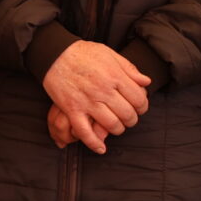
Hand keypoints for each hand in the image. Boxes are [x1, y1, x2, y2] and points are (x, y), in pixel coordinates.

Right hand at [42, 39, 150, 153]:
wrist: (54, 54)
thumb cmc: (82, 52)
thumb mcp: (109, 53)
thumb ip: (129, 68)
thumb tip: (146, 82)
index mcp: (114, 76)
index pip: (139, 99)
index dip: (143, 106)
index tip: (139, 107)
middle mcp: (103, 90)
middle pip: (127, 114)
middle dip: (132, 119)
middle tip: (128, 117)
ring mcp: (87, 101)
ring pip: (111, 125)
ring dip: (117, 129)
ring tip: (116, 126)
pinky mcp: (72, 109)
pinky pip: (85, 132)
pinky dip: (94, 144)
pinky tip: (101, 148)